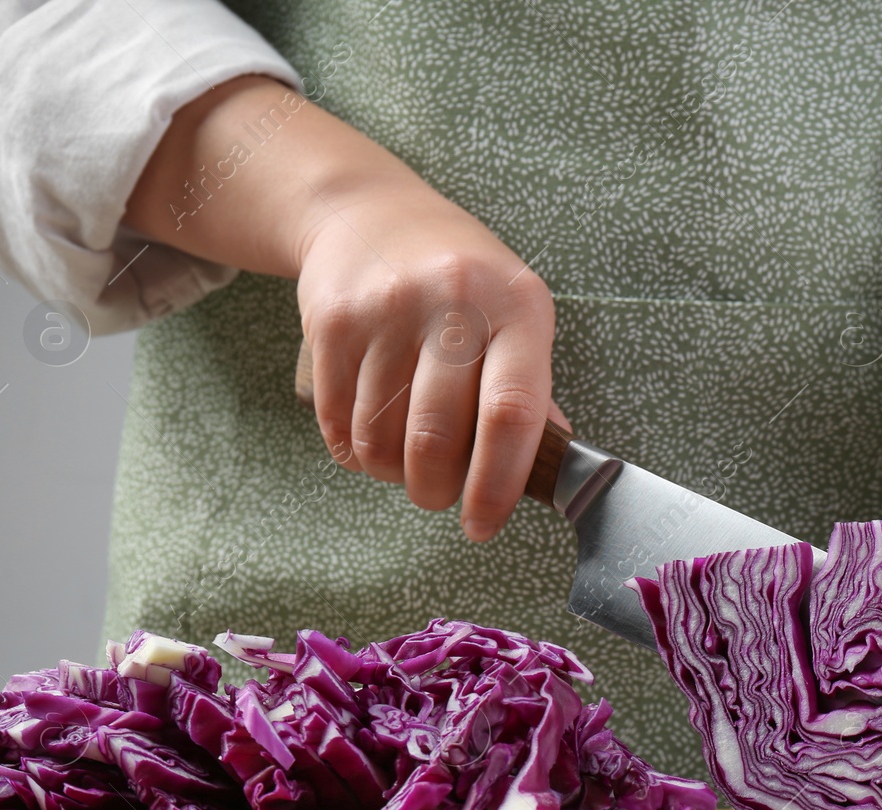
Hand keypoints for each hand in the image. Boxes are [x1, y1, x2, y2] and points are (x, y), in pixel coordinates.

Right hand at [294, 181, 558, 541]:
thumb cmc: (460, 279)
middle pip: (437, 440)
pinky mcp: (333, 322)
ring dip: (392, 474)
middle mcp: (454, 303)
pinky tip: (370, 431)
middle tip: (438, 494)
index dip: (496, 485)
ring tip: (404, 457)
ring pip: (380, 442)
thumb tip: (548, 469)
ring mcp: (388, 310)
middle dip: (435, 491)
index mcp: (517, 307)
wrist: (369, 211)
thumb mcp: (515, 313)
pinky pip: (337, 424)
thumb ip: (530, 388)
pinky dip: (355, 451)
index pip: (511, 414)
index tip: (483, 525)